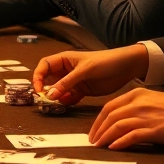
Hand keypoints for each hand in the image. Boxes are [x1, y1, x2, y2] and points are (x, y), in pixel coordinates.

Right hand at [31, 44, 149, 105]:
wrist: (125, 68)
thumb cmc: (105, 61)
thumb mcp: (84, 71)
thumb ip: (66, 83)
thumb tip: (49, 94)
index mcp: (64, 60)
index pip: (44, 66)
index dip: (38, 76)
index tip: (38, 89)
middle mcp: (67, 70)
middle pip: (48, 80)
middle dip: (45, 89)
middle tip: (45, 99)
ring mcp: (74, 81)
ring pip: (58, 90)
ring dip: (56, 97)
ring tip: (57, 103)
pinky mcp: (82, 91)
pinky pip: (69, 97)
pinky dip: (67, 101)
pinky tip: (69, 103)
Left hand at [90, 89, 163, 149]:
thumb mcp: (155, 101)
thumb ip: (138, 107)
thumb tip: (123, 119)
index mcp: (138, 94)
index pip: (110, 106)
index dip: (98, 120)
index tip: (94, 130)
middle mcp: (139, 103)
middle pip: (110, 116)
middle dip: (98, 129)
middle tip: (92, 141)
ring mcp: (146, 116)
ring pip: (117, 125)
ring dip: (105, 137)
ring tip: (99, 146)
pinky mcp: (155, 130)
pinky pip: (131, 136)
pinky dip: (120, 142)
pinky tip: (114, 148)